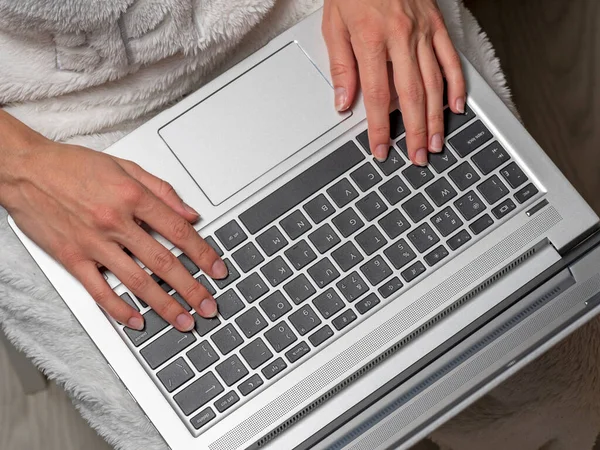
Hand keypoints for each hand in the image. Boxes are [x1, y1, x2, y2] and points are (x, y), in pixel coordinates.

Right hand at [0, 111, 226, 331]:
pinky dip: (119, 309)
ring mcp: (93, 243)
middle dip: (192, 288)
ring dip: (164, 305)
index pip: (179, 232)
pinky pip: (99, 290)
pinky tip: (137, 321)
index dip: (203, 254)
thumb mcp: (125, 166)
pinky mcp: (72, 258)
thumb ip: (162, 191)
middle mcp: (115, 221)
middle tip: (209, 306)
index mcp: (133, 196)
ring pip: (137, 281)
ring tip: (184, 321)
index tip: (218, 270)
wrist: (24, 169)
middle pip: (163, 262)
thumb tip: (190, 214)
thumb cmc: (73, 166)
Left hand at [322, 0, 465, 164]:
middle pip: (410, 96)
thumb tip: (343, 103)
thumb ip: (341, 67)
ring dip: (435, 117)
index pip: (375, 96)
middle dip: (413, 132)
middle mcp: (401, 38)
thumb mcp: (334, 25)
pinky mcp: (437, 26)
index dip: (378, 128)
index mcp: (371, 39)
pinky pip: (451, 60)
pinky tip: (457, 108)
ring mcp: (423, 32)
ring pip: (434, 83)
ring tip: (436, 143)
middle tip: (417, 158)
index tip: (381, 150)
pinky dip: (456, 86)